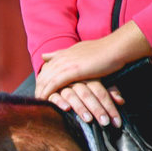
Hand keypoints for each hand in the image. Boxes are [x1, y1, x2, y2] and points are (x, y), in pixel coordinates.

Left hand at [34, 22, 151, 125]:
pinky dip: (48, 92)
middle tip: (35, 99)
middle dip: (38, 88)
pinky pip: (54, 84)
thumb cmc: (105, 51)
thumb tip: (50, 56)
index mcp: (65, 53)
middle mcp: (62, 58)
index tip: (38, 88)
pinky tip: (43, 99)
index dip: (42, 79)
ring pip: (46, 80)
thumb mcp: (82, 50)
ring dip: (40, 92)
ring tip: (37, 102)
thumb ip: (67, 54)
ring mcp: (66, 63)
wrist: (116, 48)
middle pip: (43, 75)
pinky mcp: (72, 71)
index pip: (47, 67)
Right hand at [41, 79, 125, 126]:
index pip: (101, 92)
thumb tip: (121, 101)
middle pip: (88, 94)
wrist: (57, 69)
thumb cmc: (80, 80)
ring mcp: (62, 85)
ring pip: (72, 95)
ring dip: (80, 107)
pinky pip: (54, 96)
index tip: (116, 121)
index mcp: (89, 77)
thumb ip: (108, 91)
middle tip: (105, 123)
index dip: (109, 106)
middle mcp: (75, 80)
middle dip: (97, 109)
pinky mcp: (49, 90)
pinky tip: (66, 109)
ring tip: (89, 119)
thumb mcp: (96, 83)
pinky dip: (60, 101)